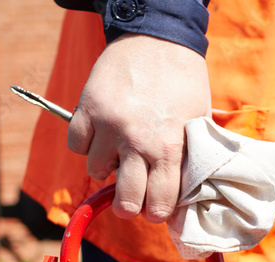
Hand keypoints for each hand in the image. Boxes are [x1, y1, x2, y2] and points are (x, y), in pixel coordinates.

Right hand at [67, 34, 211, 223]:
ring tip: (118, 150)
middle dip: (128, 203)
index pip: (158, 206)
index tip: (153, 204)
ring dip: (106, 167)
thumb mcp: (197, 124)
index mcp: (169, 149)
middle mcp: (138, 142)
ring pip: (96, 173)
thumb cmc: (183, 83)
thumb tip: (179, 197)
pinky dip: (85, 144)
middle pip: (125, 203)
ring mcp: (110, 125)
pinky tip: (100, 133)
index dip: (155, 211)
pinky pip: (76, 145)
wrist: (158, 36)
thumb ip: (187, 161)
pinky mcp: (88, 107)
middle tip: (131, 191)